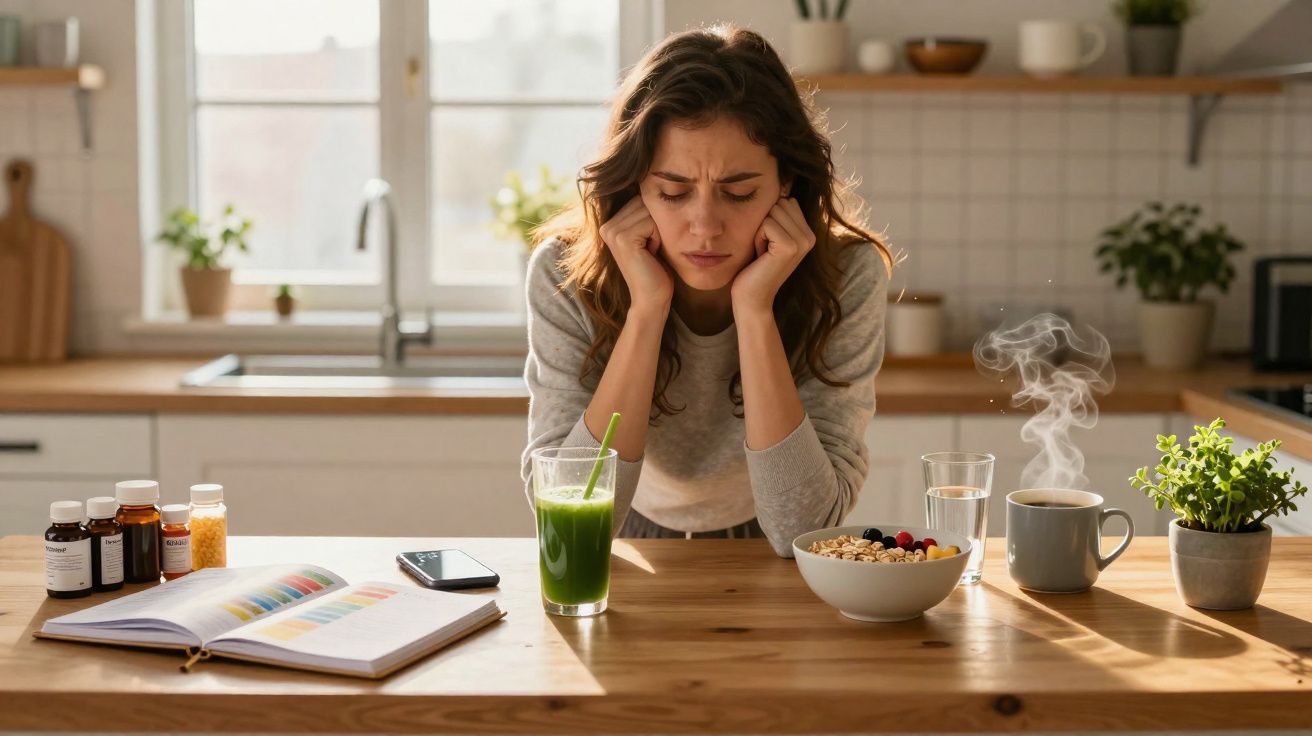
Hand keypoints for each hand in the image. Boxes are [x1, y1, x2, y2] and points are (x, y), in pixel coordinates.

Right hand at [598, 197, 672, 313]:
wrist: (651, 298)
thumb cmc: (655, 269)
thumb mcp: (648, 236)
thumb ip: (645, 215)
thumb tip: (655, 187)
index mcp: (610, 223)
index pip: (641, 199)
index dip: (654, 219)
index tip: (649, 244)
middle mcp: (607, 225)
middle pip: (645, 202)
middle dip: (657, 224)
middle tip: (651, 249)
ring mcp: (613, 232)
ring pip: (650, 212)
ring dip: (659, 231)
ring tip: (651, 251)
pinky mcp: (623, 239)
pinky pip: (652, 223)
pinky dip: (659, 238)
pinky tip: (651, 254)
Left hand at [731, 197, 815, 316]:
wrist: (752, 297)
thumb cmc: (755, 266)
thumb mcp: (770, 236)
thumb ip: (778, 215)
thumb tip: (781, 182)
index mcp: (808, 231)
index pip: (785, 200)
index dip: (769, 218)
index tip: (769, 242)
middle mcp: (810, 235)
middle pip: (779, 203)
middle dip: (764, 222)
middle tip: (765, 247)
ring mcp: (803, 241)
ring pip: (772, 211)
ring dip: (759, 230)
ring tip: (763, 251)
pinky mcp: (790, 246)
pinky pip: (765, 223)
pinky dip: (757, 237)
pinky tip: (761, 255)